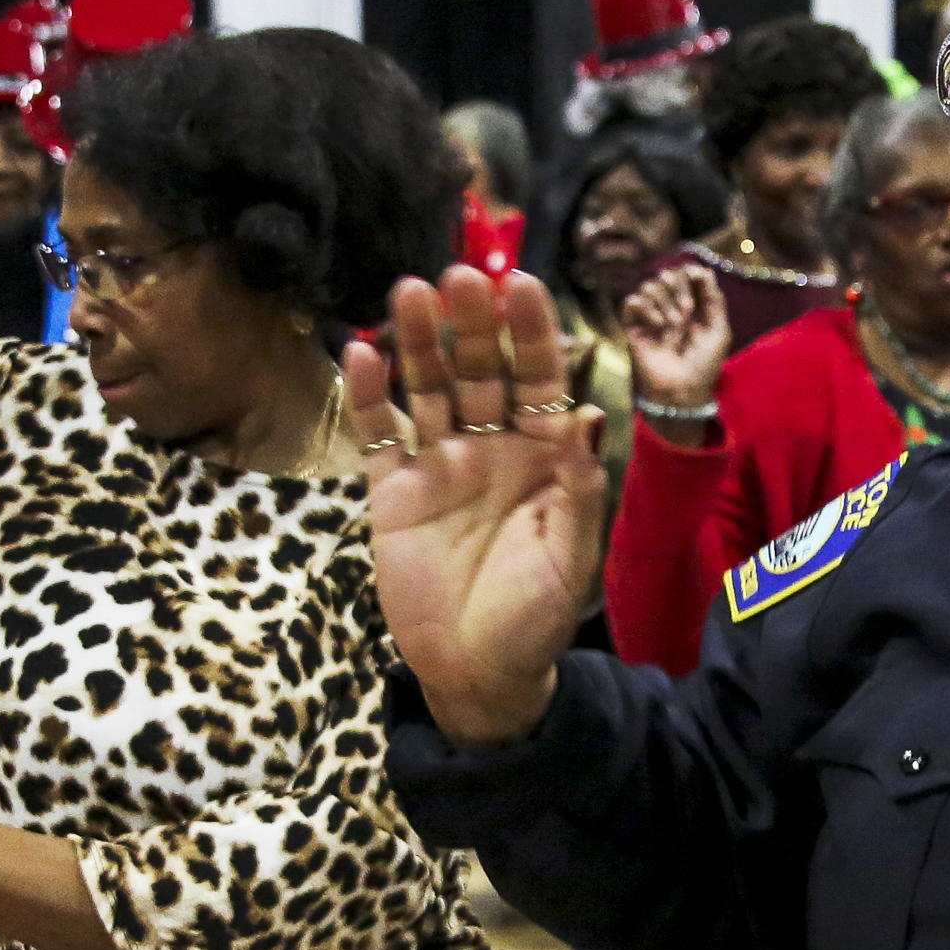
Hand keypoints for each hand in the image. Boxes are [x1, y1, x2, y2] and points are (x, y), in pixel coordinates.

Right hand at [352, 266, 604, 748]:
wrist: (475, 672)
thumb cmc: (535, 618)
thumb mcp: (570, 557)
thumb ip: (578, 487)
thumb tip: (589, 413)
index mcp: (542, 455)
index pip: (539, 378)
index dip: (531, 332)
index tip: (523, 284)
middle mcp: (491, 446)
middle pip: (480, 370)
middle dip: (472, 324)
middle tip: (460, 276)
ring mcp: (439, 464)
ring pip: (427, 389)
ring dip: (419, 341)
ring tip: (409, 293)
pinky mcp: (391, 490)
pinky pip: (378, 433)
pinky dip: (367, 395)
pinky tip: (359, 353)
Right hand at [620, 264, 729, 414]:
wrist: (682, 392)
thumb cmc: (704, 367)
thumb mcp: (719, 331)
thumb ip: (715, 300)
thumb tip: (705, 271)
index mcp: (691, 308)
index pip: (685, 276)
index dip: (690, 272)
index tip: (697, 277)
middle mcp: (669, 309)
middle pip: (666, 275)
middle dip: (678, 287)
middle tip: (687, 311)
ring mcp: (650, 317)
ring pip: (649, 286)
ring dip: (664, 301)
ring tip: (673, 325)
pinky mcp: (633, 328)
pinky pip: (632, 301)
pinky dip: (646, 308)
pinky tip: (657, 326)